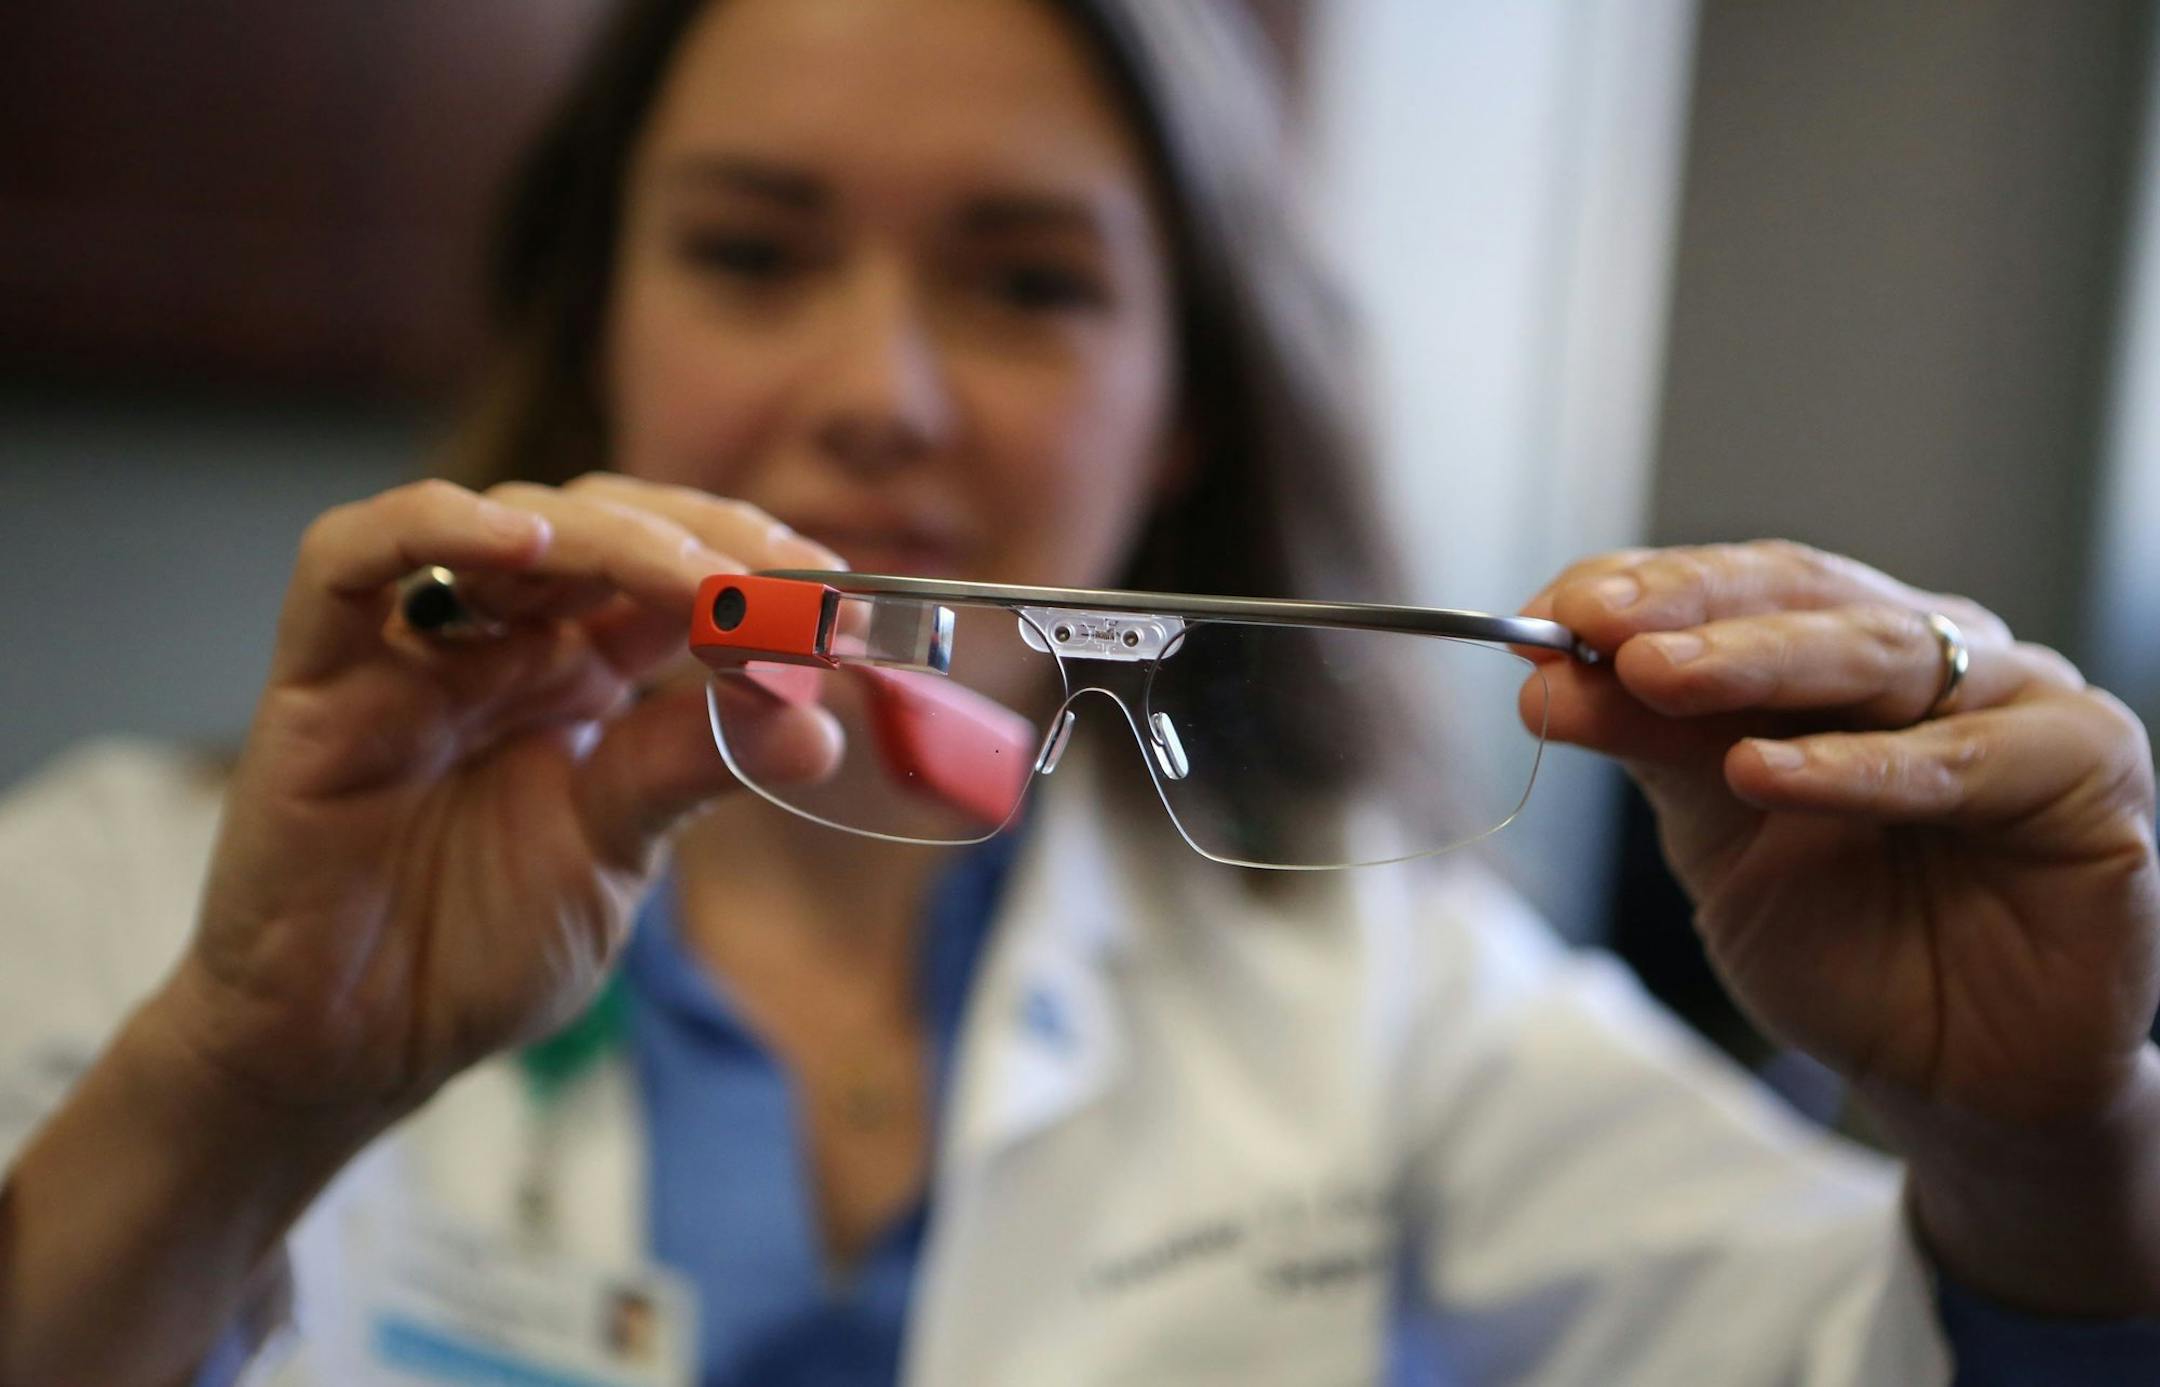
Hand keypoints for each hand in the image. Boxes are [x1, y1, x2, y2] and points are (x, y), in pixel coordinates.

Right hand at [151, 474, 842, 1123]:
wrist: (353, 1046)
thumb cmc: (474, 945)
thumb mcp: (615, 852)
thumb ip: (693, 771)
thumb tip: (818, 724)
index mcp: (585, 674)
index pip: (678, 574)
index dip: (759, 569)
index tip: (845, 599)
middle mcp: (505, 641)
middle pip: (608, 528)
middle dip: (709, 542)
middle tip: (790, 583)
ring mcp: (412, 647)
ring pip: (505, 524)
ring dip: (613, 536)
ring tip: (700, 581)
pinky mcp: (317, 674)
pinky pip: (346, 560)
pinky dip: (431, 526)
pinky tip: (522, 541)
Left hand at [1523, 540, 2159, 1126]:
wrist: (1952, 1078)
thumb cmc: (1843, 946)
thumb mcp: (1715, 837)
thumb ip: (1651, 748)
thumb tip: (1543, 677)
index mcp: (1844, 655)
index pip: (1739, 587)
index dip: (1643, 587)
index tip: (1541, 612)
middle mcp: (1936, 654)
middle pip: (1803, 598)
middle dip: (1689, 608)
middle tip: (1591, 624)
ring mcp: (2020, 699)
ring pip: (1878, 654)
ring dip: (1754, 661)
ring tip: (1653, 676)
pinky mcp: (2087, 768)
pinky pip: (1958, 761)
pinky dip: (1853, 767)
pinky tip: (1762, 772)